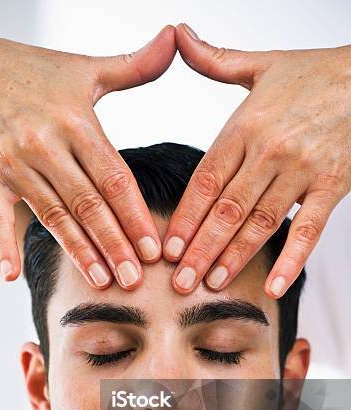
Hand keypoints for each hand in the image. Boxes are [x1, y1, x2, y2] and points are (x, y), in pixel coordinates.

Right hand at [0, 27, 175, 288]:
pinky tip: (10, 274)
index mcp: (75, 121)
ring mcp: (10, 161)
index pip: (113, 178)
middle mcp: (43, 142)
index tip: (155, 249)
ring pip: (52, 215)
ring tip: (102, 281)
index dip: (135, 216)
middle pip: (88, 203)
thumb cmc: (38, 76)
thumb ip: (133, 66)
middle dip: (114, 245)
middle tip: (135, 280)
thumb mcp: (86, 70)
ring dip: (77, 252)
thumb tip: (173, 37)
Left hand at [164, 23, 350, 296]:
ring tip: (213, 284)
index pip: (205, 180)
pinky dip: (292, 259)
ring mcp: (302, 170)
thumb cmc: (314, 76)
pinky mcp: (332, 185)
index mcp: (245, 125)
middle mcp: (270, 150)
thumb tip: (177, 35)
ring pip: (261, 222)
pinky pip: (310, 229)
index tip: (167, 248)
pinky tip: (273, 285)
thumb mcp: (260, 66)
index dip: (184, 217)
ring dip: (234, 257)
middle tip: (180, 281)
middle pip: (227, 209)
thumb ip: (215, 60)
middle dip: (201, 249)